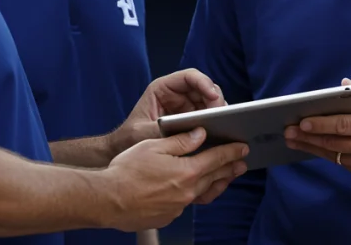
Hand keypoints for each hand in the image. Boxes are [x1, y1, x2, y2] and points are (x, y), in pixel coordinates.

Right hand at [100, 127, 247, 231]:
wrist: (108, 200)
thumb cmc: (126, 171)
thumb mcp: (153, 147)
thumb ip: (180, 141)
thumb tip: (200, 134)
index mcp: (187, 171)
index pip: (216, 158)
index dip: (231, 151)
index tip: (243, 147)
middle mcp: (187, 191)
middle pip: (215, 177)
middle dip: (229, 168)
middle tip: (241, 162)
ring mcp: (179, 206)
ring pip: (203, 192)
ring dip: (216, 183)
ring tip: (223, 177)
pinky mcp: (168, 216)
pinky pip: (186, 203)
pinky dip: (193, 193)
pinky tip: (190, 188)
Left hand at [109, 69, 225, 154]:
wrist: (124, 149)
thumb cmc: (130, 138)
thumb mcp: (142, 134)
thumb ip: (162, 131)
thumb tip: (188, 135)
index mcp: (163, 89)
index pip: (189, 77)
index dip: (204, 83)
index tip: (214, 96)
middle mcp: (177, 94)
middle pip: (205, 88)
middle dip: (216, 100)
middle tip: (223, 116)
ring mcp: (187, 107)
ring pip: (211, 103)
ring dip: (219, 113)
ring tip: (227, 126)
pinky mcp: (193, 121)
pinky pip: (210, 118)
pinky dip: (218, 124)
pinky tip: (223, 134)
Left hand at [284, 78, 350, 180]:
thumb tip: (342, 86)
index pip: (343, 125)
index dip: (321, 124)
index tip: (302, 122)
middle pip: (334, 143)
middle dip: (308, 137)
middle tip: (288, 132)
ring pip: (335, 156)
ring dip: (312, 148)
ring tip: (294, 140)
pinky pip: (343, 163)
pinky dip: (328, 155)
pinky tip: (313, 147)